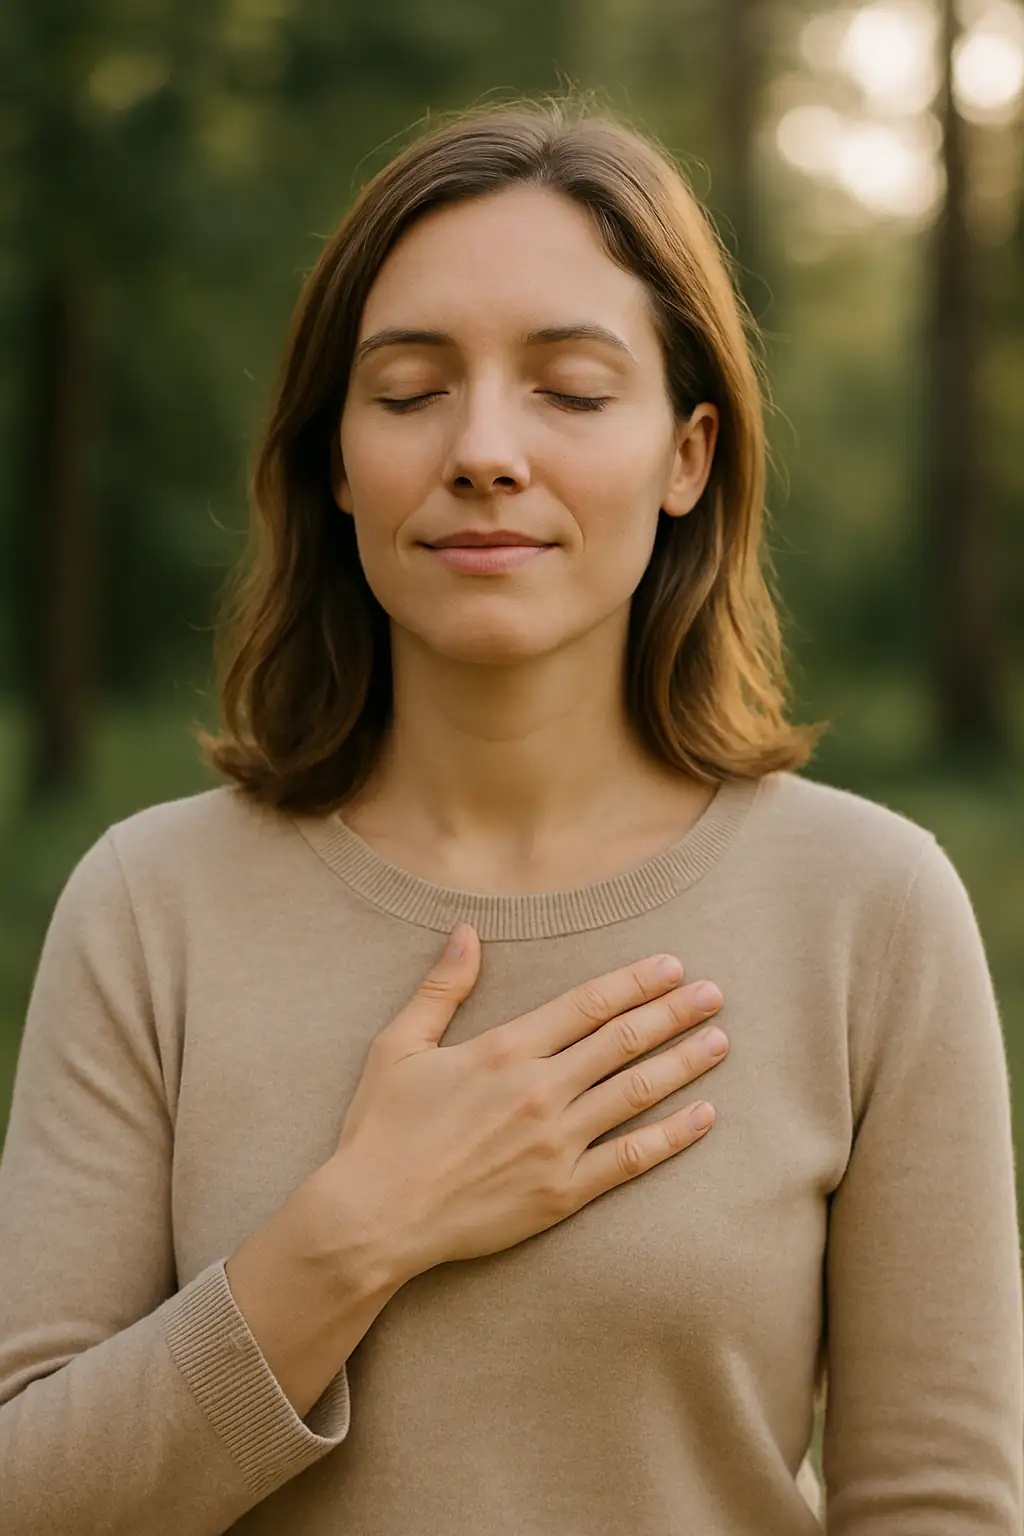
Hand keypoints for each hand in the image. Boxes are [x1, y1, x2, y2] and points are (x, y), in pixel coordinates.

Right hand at [322, 923, 727, 1279]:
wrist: (373, 1217)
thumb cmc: (380, 1130)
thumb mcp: (397, 1046)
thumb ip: (441, 988)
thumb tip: (467, 932)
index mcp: (504, 1049)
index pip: (587, 1003)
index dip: (635, 981)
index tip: (672, 965)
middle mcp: (538, 1089)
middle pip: (623, 1040)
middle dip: (674, 1012)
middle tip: (714, 993)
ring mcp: (555, 1143)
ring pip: (636, 1092)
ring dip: (683, 1062)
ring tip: (720, 1040)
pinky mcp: (561, 1192)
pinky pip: (629, 1159)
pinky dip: (672, 1136)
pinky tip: (704, 1116)